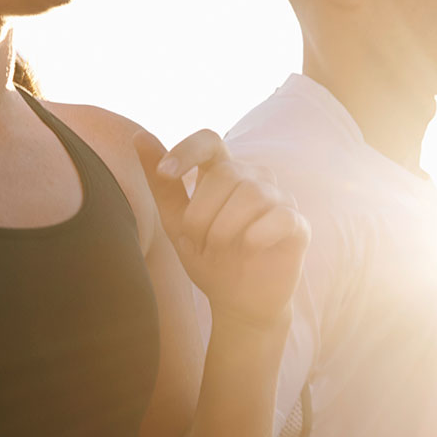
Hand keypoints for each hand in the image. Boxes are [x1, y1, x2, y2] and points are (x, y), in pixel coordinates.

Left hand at [134, 128, 308, 330]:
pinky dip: (258, 234)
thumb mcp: (175, 220)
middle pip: (226, 173)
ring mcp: (279, 199)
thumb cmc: (207, 254)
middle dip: (201, 212)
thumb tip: (139, 136)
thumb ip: (161, 182)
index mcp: (222, 172)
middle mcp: (253, 178)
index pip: (208, 140)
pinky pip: (280, 216)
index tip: (165, 173)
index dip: (186, 150)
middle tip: (197, 241)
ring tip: (219, 249)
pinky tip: (248, 248)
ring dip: (225, 227)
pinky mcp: (297, 224)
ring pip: (252, 193)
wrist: (237, 301)